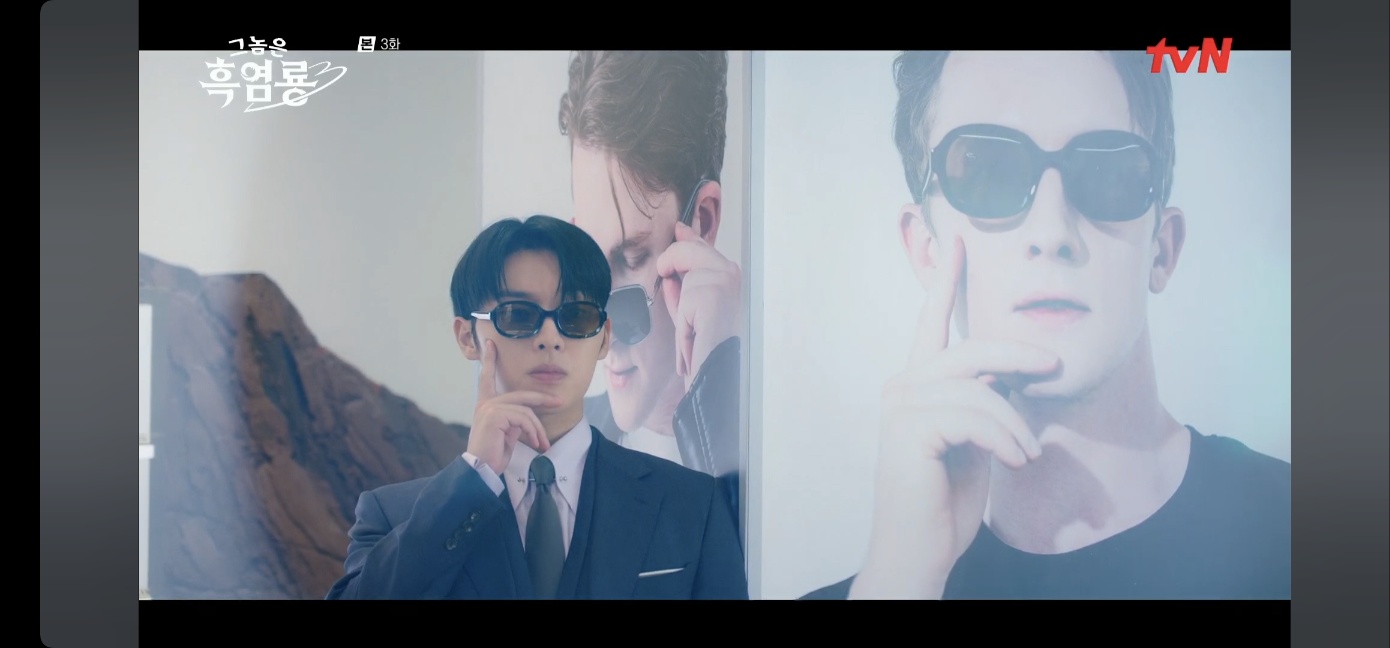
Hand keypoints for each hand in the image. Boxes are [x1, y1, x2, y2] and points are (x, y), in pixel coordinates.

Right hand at [465, 339, 560, 474]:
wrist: (481, 469)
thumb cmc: (493, 454)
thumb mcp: (507, 433)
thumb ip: (514, 420)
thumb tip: (528, 418)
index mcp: (486, 404)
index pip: (487, 378)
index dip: (489, 360)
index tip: (491, 344)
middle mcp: (486, 403)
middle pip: (521, 394)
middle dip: (542, 398)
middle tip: (559, 401)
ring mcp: (489, 408)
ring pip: (525, 410)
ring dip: (538, 428)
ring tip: (542, 443)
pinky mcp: (495, 416)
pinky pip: (523, 418)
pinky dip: (533, 431)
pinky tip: (535, 443)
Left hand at [656, 222, 742, 387]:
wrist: (714, 373)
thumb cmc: (704, 349)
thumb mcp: (687, 314)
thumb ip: (680, 289)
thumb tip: (671, 271)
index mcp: (727, 277)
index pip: (702, 247)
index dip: (688, 238)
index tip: (679, 228)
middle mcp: (730, 273)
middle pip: (688, 246)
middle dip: (670, 259)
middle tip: (665, 277)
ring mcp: (724, 278)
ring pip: (680, 263)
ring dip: (678, 299)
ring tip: (692, 327)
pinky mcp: (715, 289)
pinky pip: (681, 292)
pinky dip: (682, 318)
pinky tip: (694, 335)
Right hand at [850, 235, 1058, 599]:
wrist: (920, 549)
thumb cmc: (946, 499)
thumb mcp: (977, 439)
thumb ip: (985, 400)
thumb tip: (1019, 374)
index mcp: (917, 383)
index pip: (932, 322)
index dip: (945, 280)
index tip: (957, 241)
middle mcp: (902, 386)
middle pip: (971, 348)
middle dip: (1020, 354)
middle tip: (1055, 366)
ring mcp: (900, 406)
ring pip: (980, 388)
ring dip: (1016, 425)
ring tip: (1026, 455)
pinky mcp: (908, 430)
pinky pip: (976, 417)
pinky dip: (1005, 440)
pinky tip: (1014, 463)